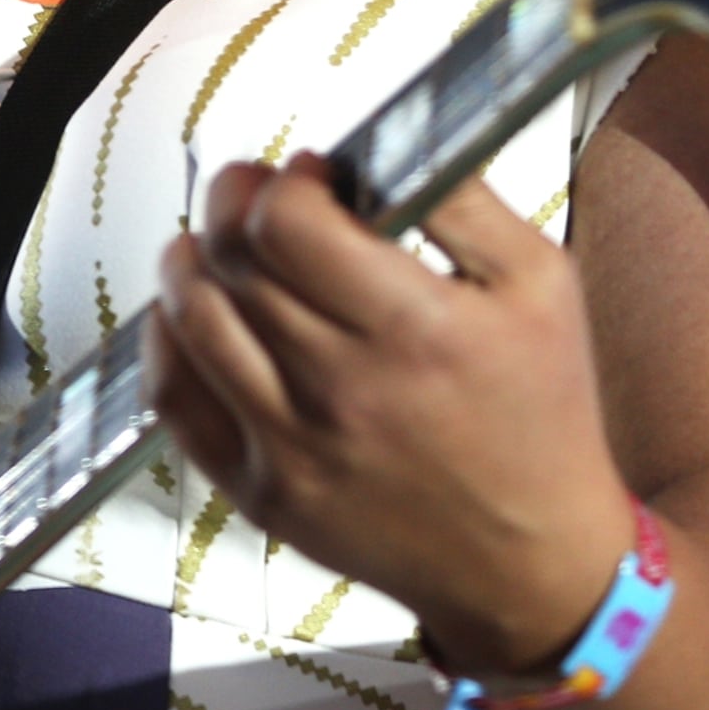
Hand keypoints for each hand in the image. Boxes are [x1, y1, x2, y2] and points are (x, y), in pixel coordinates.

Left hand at [148, 157, 638, 674]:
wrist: (532, 562)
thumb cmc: (541, 417)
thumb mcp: (541, 285)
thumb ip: (462, 199)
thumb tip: (376, 148)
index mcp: (415, 330)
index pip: (287, 224)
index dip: (286, 181)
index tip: (312, 177)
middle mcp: (343, 391)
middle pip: (232, 261)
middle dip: (236, 204)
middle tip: (261, 197)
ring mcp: (292, 450)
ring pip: (190, 320)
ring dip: (192, 261)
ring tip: (219, 247)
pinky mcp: (262, 495)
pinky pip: (176, 401)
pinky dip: (167, 341)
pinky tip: (192, 316)